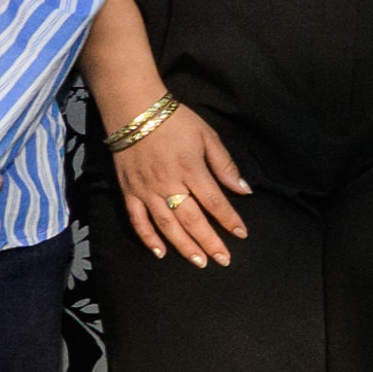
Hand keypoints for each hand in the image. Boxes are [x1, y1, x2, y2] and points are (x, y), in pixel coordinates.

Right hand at [105, 108, 247, 270]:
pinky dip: (148, 238)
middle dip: (209, 241)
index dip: (229, 220)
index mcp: (191, 169)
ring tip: (199, 262)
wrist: (134, 109)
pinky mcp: (128, 191)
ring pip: (166, 225)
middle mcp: (168, 184)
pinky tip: (160, 252)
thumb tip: (243, 190)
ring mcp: (146, 190)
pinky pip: (137, 220)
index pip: (214, 201)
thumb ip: (224, 165)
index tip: (241, 234)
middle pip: (192, 219)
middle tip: (223, 260)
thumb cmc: (176, 121)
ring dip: (183, 245)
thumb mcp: (207, 136)